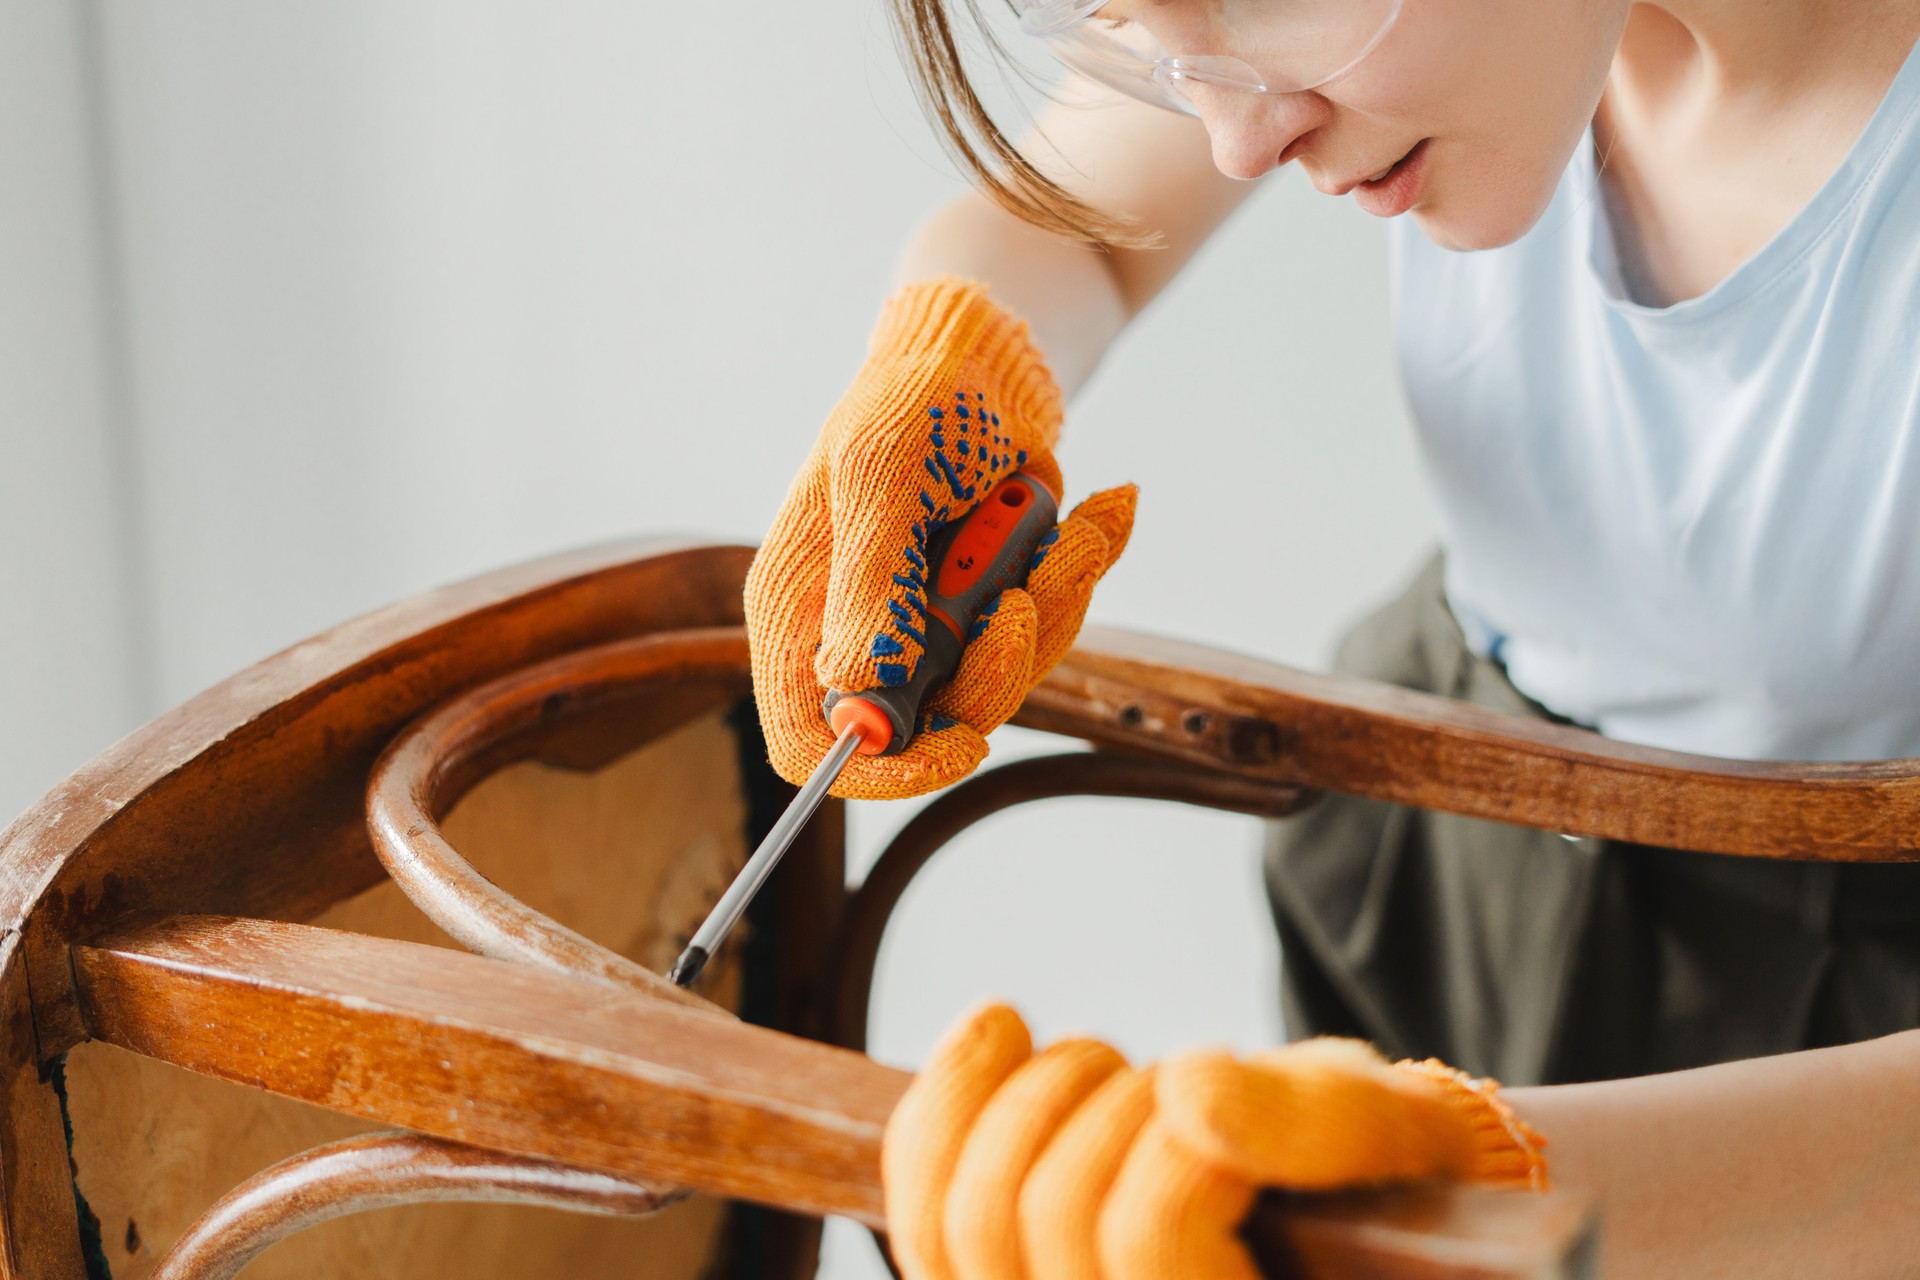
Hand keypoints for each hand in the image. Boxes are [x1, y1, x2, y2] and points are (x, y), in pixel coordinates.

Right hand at [745, 278, 1135, 799]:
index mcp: (800, 607)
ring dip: (1053, 601)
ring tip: (1072, 525)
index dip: (876, 766)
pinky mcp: (991, 607)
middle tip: (1022, 597)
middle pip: (926, 723)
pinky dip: (1079, 572)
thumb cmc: (916, 400)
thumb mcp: (883, 476)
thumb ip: (872, 586)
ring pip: (1001, 681)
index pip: (809, 739)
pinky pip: (1047, 633)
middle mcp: (860, 629)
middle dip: (996, 664)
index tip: (957, 743)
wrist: (992, 360)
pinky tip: (1098, 511)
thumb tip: (858, 693)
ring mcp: (929, 623)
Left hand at [883, 1004, 1547, 1279]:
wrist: (1346, 1209)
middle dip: (1104, 1103)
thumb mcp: (1386, 1132)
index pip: (1142, 1236)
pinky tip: (1001, 1030)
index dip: (1172, 1135)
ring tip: (1109, 1075)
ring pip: (962, 1215)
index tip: (1219, 1090)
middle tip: (1171, 1080)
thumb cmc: (1383, 1175)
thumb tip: (1193, 1097)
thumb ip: (1310, 1123)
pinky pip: (920, 1204)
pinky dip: (948, 1102)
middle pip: (1042, 1214)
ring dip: (1034, 1097)